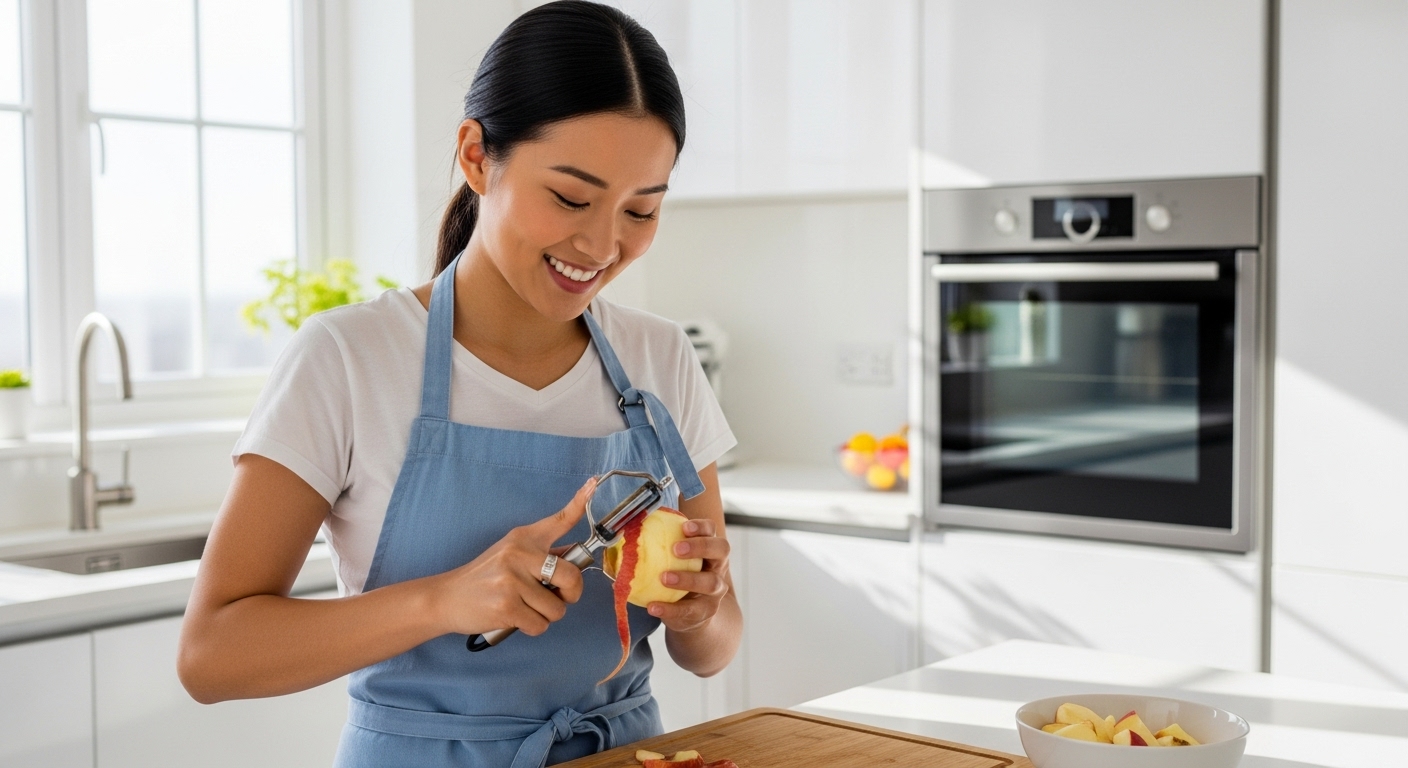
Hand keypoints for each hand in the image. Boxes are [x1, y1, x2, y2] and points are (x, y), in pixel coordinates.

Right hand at [428, 478, 595, 637]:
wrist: (446, 597)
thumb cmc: (484, 578)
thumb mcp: (510, 555)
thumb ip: (541, 556)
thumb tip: (574, 559)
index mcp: (523, 538)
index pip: (559, 520)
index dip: (580, 502)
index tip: (592, 483)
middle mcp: (519, 555)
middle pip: (571, 576)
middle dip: (570, 594)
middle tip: (557, 597)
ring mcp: (512, 581)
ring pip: (557, 609)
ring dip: (546, 615)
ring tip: (525, 608)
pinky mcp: (506, 607)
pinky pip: (540, 625)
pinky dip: (533, 627)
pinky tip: (515, 618)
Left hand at [647, 518, 730, 633]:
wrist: (693, 613)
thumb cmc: (680, 576)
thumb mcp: (675, 560)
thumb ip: (660, 546)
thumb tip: (628, 532)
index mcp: (709, 548)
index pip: (711, 530)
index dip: (701, 526)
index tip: (684, 527)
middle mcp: (718, 566)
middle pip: (721, 550)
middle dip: (700, 546)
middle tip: (676, 549)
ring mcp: (715, 591)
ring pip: (710, 582)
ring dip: (687, 579)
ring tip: (664, 578)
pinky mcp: (705, 611)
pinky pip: (689, 610)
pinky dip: (670, 608)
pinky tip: (652, 606)